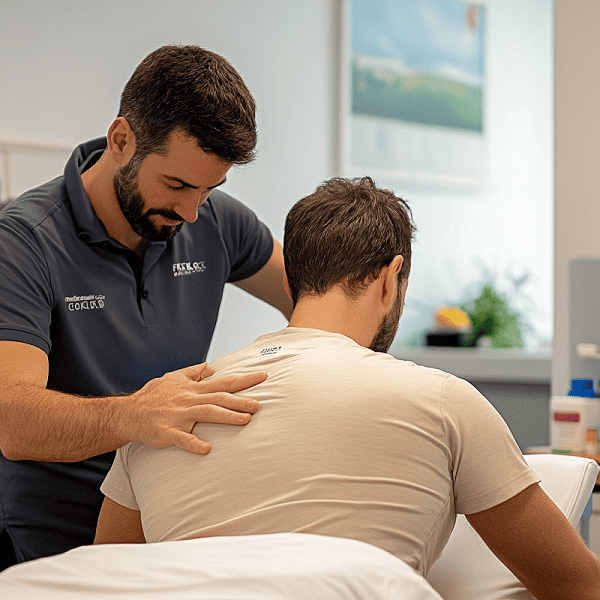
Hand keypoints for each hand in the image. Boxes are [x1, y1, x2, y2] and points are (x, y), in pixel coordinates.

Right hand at [122, 363, 265, 454]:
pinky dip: (194, 443)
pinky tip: (207, 449)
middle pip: (219, 398)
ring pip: (206, 414)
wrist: (128, 413)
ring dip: (227, 417)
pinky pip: (182, 438)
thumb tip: (210, 366)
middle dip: (240, 400)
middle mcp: (188, 400)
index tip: (263, 376)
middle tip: (259, 404)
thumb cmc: (152, 396)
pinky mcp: (168, 432)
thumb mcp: (172, 378)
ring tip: (246, 420)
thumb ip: (193, 372)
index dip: (244, 380)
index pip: (223, 382)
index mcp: (192, 388)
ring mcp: (178, 416)